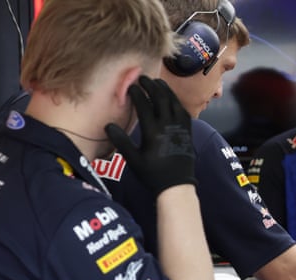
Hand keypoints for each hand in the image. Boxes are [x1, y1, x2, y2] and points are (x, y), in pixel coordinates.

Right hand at [106, 76, 195, 196]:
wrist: (177, 185)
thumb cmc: (153, 174)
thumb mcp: (133, 160)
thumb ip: (121, 141)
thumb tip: (107, 125)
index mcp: (153, 132)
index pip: (143, 105)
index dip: (136, 93)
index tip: (130, 86)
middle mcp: (168, 126)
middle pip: (160, 98)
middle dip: (151, 86)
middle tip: (143, 78)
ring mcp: (180, 128)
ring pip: (173, 102)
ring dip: (165, 90)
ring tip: (157, 82)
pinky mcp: (188, 132)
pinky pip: (183, 111)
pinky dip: (176, 101)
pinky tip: (171, 97)